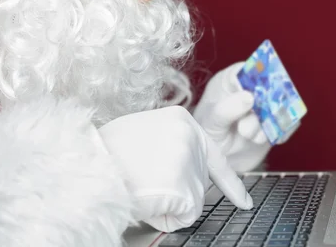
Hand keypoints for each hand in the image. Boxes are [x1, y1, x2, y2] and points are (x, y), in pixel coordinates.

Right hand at [97, 105, 252, 232]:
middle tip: (145, 179)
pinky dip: (167, 216)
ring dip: (170, 202)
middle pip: (200, 181)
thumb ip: (169, 145)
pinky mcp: (184, 186)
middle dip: (178, 191)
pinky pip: (185, 214)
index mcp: (181, 119)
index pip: (214, 155)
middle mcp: (190, 136)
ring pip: (193, 200)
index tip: (244, 201)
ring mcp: (189, 160)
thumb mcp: (144, 133)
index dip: (229, 182)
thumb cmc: (108, 153)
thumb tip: (181, 168)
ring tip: (142, 186)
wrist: (91, 165)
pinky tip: (147, 199)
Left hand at [193, 62, 300, 172]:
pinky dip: (279, 133)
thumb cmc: (206, 135)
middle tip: (245, 127)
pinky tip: (261, 140)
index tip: (254, 98)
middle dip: (262, 109)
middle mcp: (249, 90)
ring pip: (280, 106)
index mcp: (230, 80)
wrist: (215, 162)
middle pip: (270, 87)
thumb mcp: (210, 122)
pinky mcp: (274, 123)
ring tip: (249, 137)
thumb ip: (227, 108)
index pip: (249, 69)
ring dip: (267, 124)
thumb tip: (250, 96)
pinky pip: (288, 123)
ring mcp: (264, 107)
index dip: (256, 80)